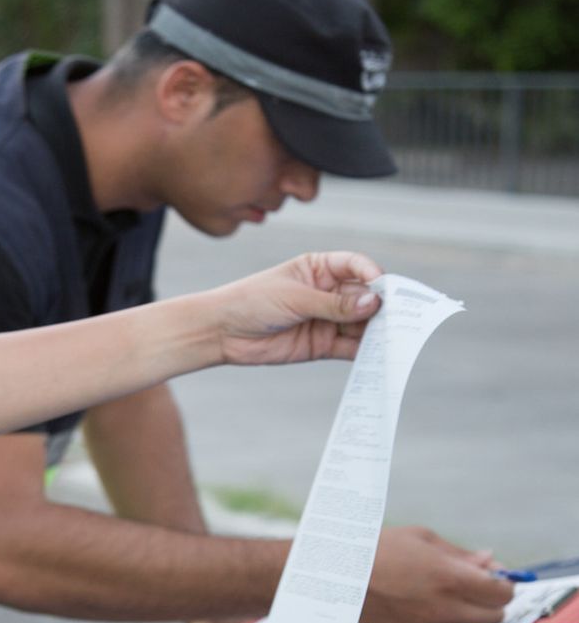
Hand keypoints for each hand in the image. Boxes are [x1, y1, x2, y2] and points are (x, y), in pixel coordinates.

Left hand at [208, 251, 382, 366]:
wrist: (222, 332)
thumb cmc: (252, 302)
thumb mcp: (294, 298)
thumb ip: (334, 304)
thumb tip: (374, 302)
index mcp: (319, 269)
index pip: (355, 266)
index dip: (373, 275)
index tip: (383, 287)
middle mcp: (328, 292)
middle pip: (365, 297)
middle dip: (382, 307)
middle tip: (400, 318)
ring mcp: (327, 319)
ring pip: (362, 324)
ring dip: (378, 332)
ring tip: (394, 339)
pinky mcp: (323, 345)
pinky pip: (351, 348)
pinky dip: (366, 352)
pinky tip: (379, 356)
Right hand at [361, 526, 513, 622]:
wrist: (334, 573)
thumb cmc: (376, 548)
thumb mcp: (420, 538)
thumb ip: (459, 554)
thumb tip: (488, 561)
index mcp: (450, 578)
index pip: (502, 593)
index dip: (504, 584)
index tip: (494, 577)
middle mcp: (444, 607)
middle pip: (494, 616)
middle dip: (491, 602)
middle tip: (475, 587)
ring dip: (468, 612)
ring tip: (445, 593)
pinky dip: (443, 620)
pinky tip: (424, 602)